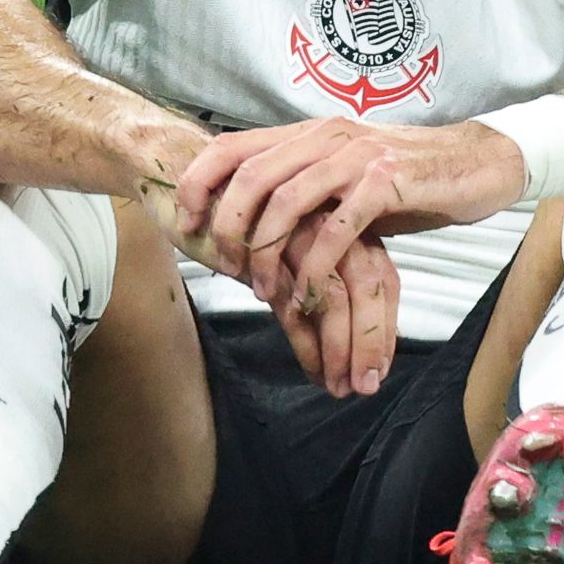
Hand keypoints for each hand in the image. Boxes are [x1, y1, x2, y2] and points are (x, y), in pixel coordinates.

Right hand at [135, 154, 395, 396]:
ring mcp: (295, 235)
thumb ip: (310, 277)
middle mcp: (324, 223)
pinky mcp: (264, 252)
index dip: (385, 324)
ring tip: (339, 385)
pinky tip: (310, 369)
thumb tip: (335, 329)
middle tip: (367, 386)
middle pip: (368, 286)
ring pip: (334, 298)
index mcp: (339, 218)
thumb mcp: (283, 246)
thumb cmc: (233, 213)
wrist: (178, 177)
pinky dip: (306, 343)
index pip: (381, 275)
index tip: (380, 366)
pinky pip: (294, 305)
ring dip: (341, 348)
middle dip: (371, 341)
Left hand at [174, 118, 526, 393]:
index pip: (233, 146)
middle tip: (224, 267)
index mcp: (309, 132)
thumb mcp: (346, 176)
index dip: (199, 181)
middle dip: (228, 226)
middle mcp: (326, 136)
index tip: (185, 221)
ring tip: (263, 290)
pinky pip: (334, 228)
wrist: (478, 162)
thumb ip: (305, 187)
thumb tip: (257, 222)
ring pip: (286, 201)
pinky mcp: (386, 183)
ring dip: (266, 251)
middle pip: (251, 176)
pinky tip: (309, 294)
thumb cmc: (410, 178)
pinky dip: (315, 267)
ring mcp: (355, 157)